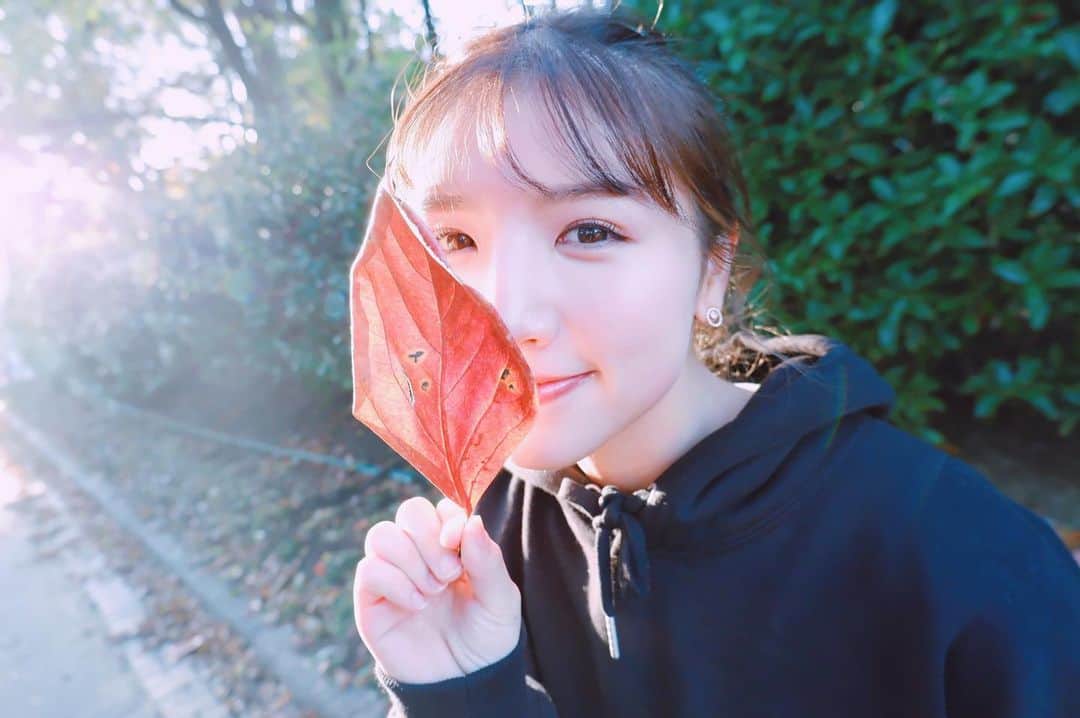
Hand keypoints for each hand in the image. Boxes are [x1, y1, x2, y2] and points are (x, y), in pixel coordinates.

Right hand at [353, 496, 521, 683]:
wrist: (462, 682)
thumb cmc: (485, 637)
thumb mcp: (501, 600)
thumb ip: (488, 560)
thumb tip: (472, 521)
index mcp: (452, 546)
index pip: (440, 508)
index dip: (448, 518)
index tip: (457, 541)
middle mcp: (419, 553)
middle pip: (409, 511)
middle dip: (429, 538)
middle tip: (449, 573)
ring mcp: (392, 573)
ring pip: (382, 534)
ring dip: (411, 560)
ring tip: (432, 592)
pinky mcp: (371, 598)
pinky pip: (369, 569)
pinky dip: (396, 583)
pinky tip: (417, 605)